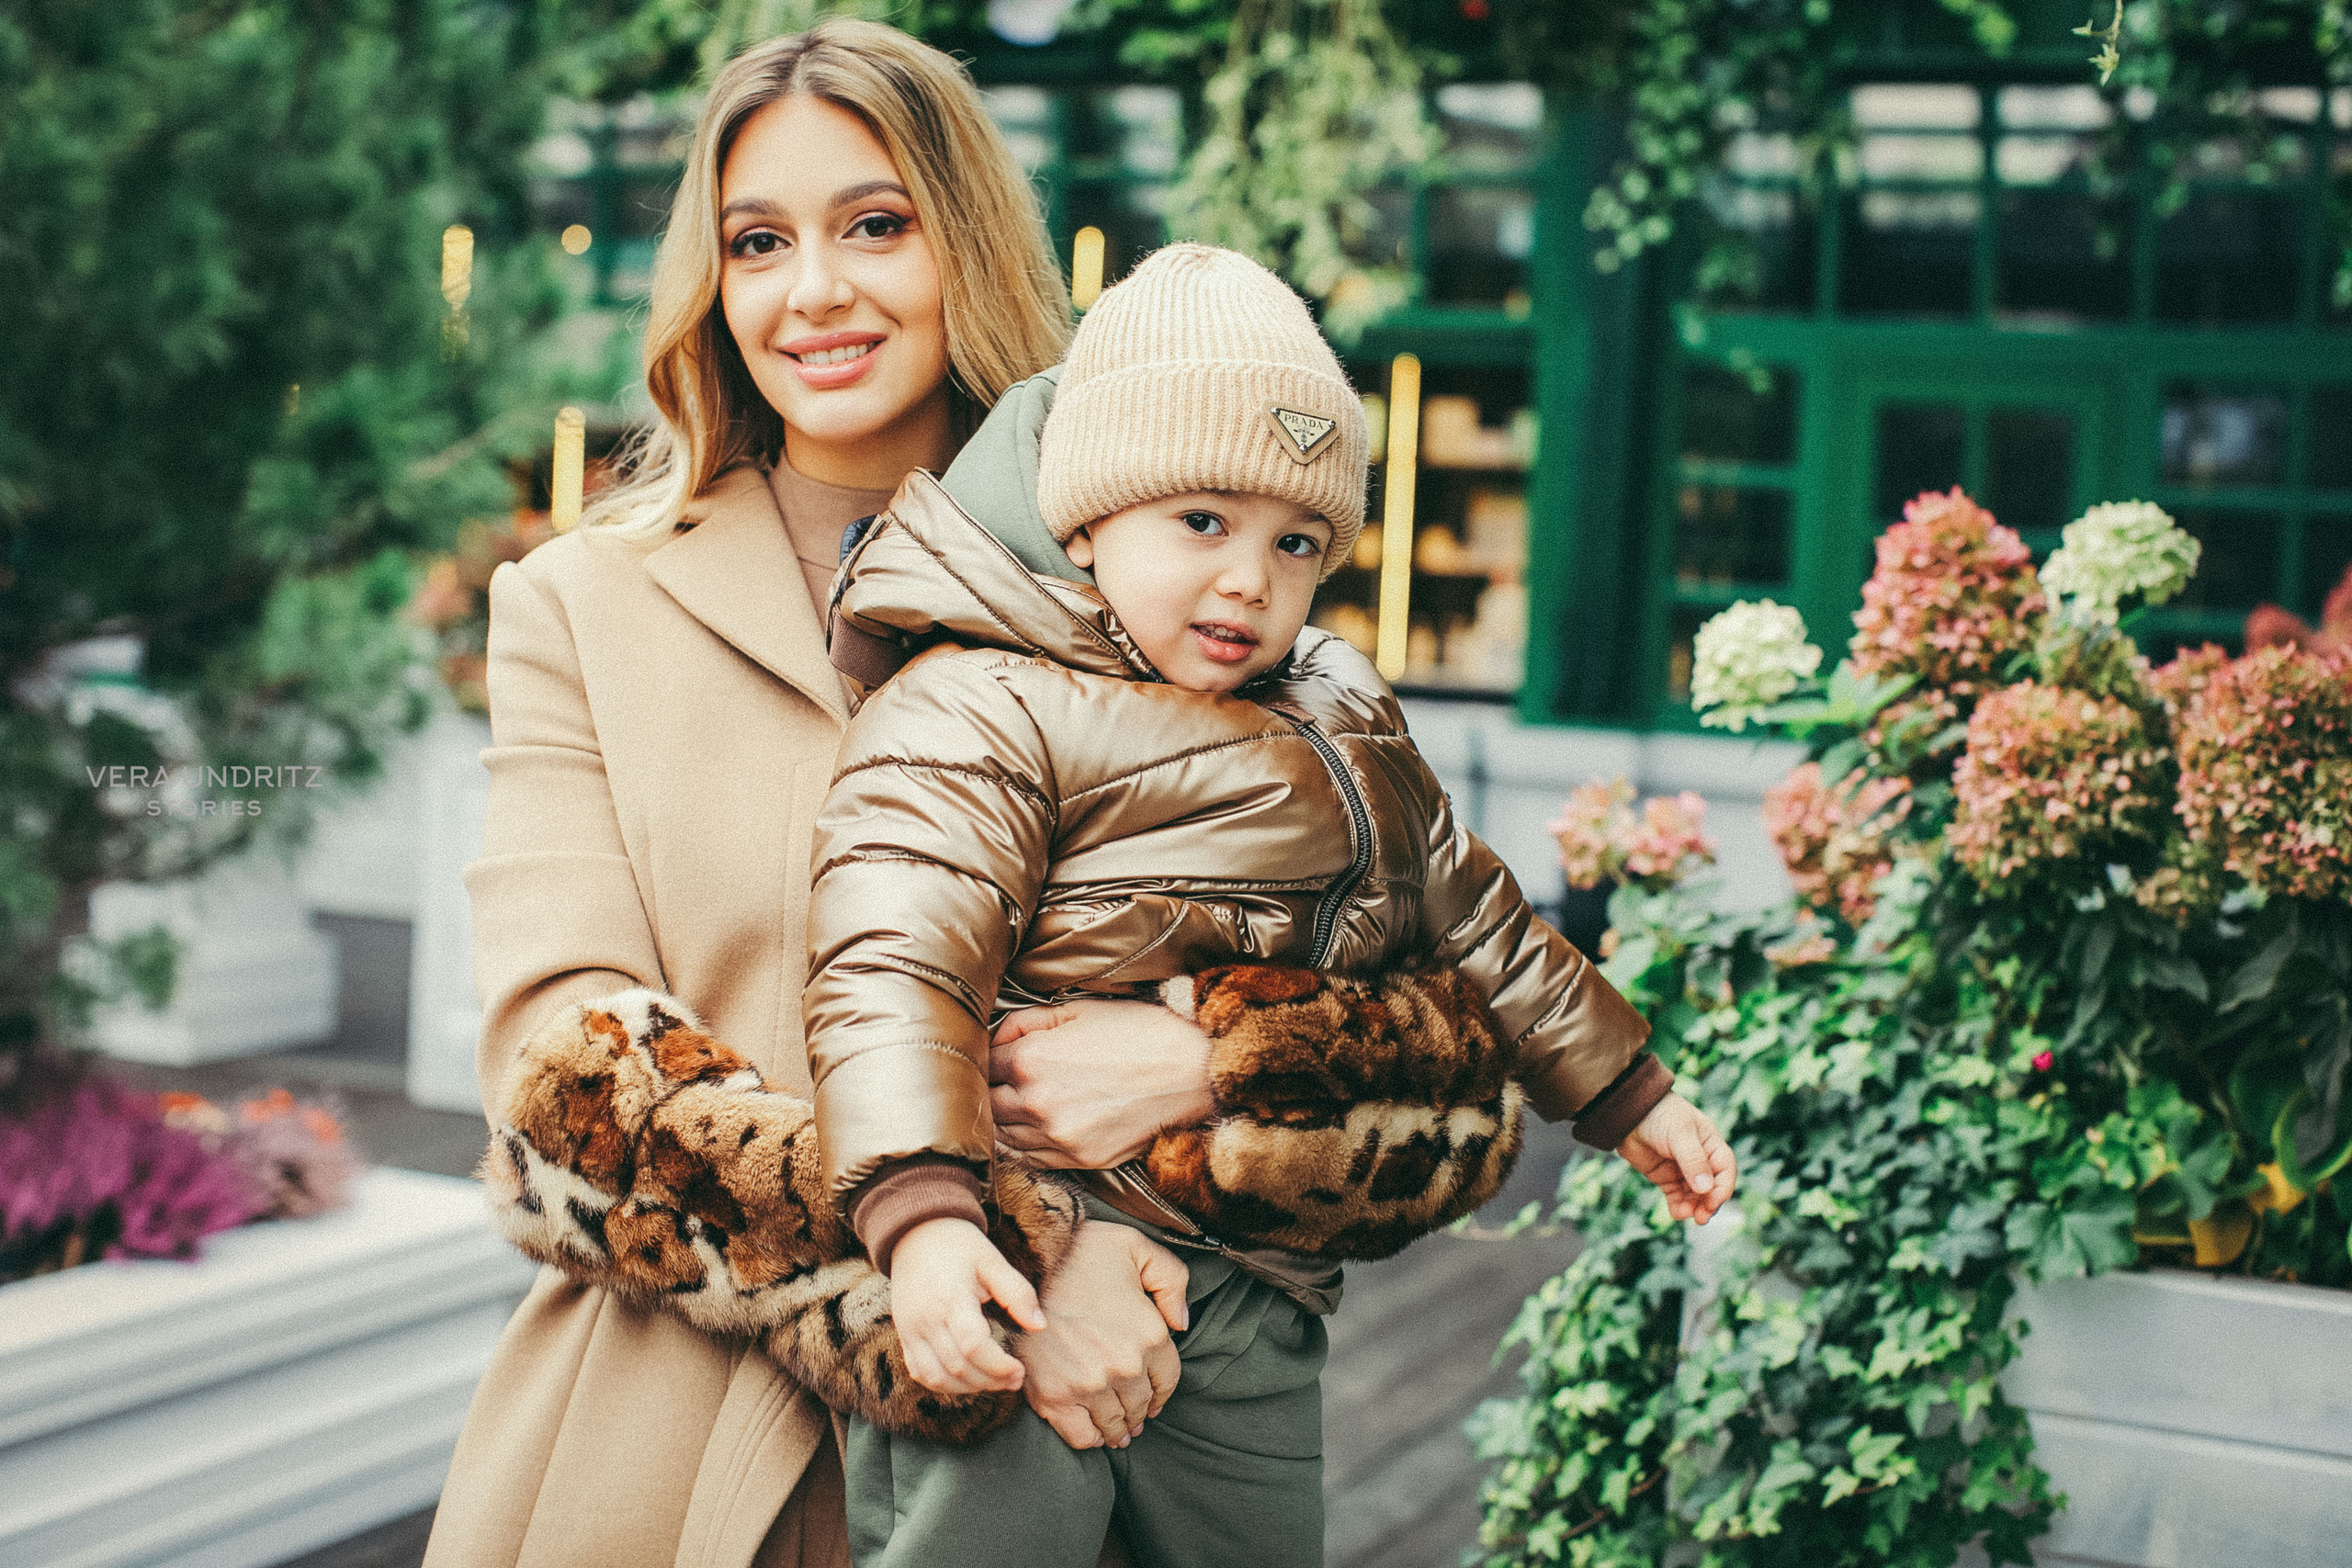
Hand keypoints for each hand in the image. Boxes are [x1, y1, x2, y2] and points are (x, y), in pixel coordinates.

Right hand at [887, 1217, 1046, 1395]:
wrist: (916, 1232)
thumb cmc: (958, 1245)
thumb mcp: (992, 1260)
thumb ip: (1017, 1292)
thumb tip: (1040, 1326)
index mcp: (950, 1298)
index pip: (973, 1346)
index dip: (999, 1365)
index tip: (1020, 1369)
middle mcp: (925, 1319)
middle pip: (957, 1367)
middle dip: (990, 1380)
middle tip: (1015, 1379)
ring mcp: (910, 1329)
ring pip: (937, 1377)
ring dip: (968, 1388)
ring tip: (994, 1382)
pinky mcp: (904, 1334)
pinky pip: (920, 1372)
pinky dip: (943, 1384)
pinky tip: (967, 1380)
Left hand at [990, 1000, 1214, 1168]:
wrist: (1192, 1070)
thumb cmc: (1140, 1033)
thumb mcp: (1079, 1009)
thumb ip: (1026, 1021)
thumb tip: (995, 1037)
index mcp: (1031, 1060)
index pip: (984, 1064)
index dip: (988, 1057)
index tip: (996, 1056)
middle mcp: (1037, 1103)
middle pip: (987, 1105)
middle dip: (991, 1091)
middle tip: (1002, 1082)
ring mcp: (1058, 1137)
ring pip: (1004, 1138)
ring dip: (1005, 1122)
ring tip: (1017, 1106)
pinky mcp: (1080, 1160)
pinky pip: (1032, 1160)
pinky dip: (1026, 1146)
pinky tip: (1036, 1130)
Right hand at [1013, 1221, 1189, 1450]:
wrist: (1024, 1259)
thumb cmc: (1079, 1250)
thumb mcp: (1137, 1248)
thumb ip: (1172, 1280)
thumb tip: (1181, 1323)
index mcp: (1149, 1334)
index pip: (1168, 1381)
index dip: (1162, 1391)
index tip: (1153, 1396)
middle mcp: (1124, 1366)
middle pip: (1141, 1405)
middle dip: (1139, 1411)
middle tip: (1134, 1417)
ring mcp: (1088, 1385)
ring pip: (1114, 1424)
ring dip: (1118, 1429)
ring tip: (1117, 1432)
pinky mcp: (1053, 1395)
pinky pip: (1080, 1435)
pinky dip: (1090, 1438)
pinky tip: (1093, 1433)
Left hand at [1617, 1093, 1736, 1224]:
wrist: (1627, 1113)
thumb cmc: (1659, 1114)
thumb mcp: (1679, 1133)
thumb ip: (1693, 1160)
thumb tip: (1705, 1188)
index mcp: (1710, 1144)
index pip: (1724, 1170)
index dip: (1722, 1188)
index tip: (1712, 1202)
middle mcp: (1700, 1159)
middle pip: (1711, 1187)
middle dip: (1708, 1203)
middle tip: (1701, 1218)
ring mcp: (1683, 1170)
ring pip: (1695, 1195)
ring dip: (1693, 1207)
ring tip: (1685, 1214)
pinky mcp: (1666, 1178)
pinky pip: (1677, 1197)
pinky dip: (1678, 1207)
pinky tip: (1676, 1213)